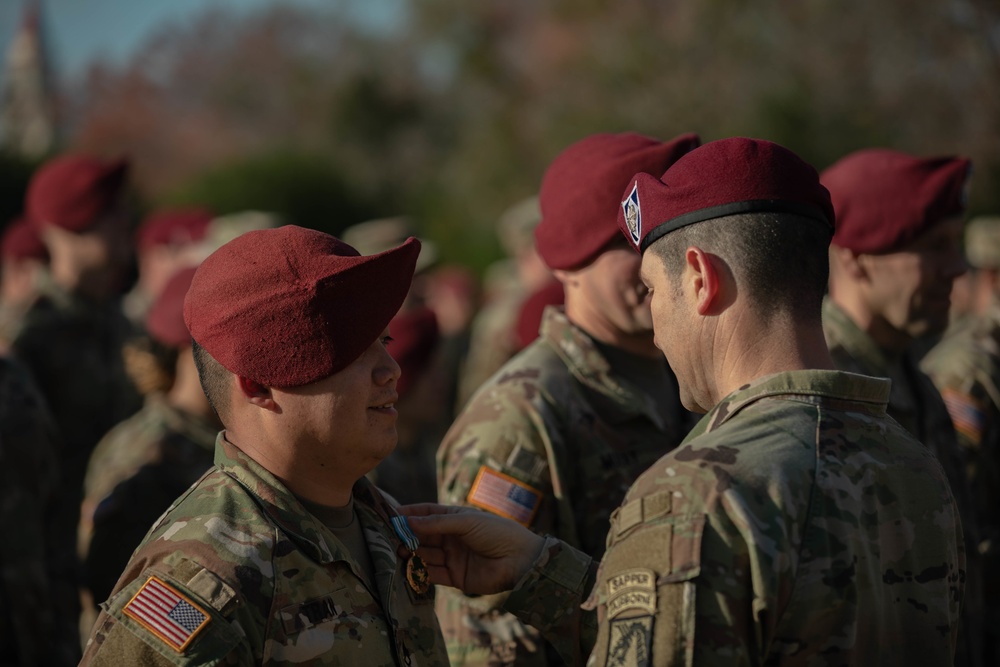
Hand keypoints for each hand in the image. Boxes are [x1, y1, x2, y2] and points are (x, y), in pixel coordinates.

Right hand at [400, 503, 545, 594]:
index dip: (409, 514)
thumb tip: (408, 521)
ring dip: (410, 554)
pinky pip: (433, 574)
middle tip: (387, 537)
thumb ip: (437, 524)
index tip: (390, 516)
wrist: (520, 561)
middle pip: (423, 536)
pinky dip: (419, 572)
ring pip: (425, 555)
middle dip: (406, 536)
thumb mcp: (466, 522)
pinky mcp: (455, 577)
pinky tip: (407, 568)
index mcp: (455, 518)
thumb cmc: (496, 532)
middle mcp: (452, 537)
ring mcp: (452, 557)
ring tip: (395, 552)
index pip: (427, 514)